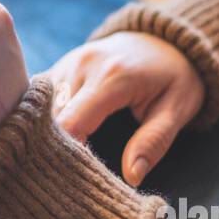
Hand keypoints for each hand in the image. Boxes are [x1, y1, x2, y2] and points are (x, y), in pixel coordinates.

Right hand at [45, 31, 203, 184]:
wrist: (164, 39)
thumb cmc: (174, 78)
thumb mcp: (177, 109)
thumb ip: (153, 142)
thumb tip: (132, 176)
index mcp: (112, 78)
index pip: (71, 123)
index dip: (66, 154)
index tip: (72, 179)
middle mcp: (83, 64)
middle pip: (50, 117)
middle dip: (55, 147)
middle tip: (66, 175)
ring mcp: (68, 61)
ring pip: (41, 106)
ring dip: (47, 132)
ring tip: (61, 156)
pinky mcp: (61, 64)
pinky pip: (41, 96)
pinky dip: (44, 117)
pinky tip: (54, 135)